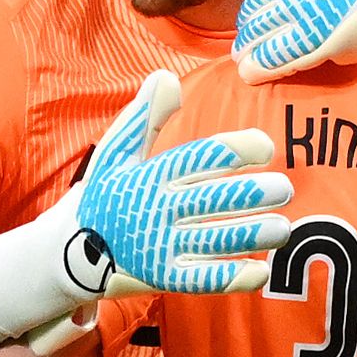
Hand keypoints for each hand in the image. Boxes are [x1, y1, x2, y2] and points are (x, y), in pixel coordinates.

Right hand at [72, 69, 293, 295]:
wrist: (72, 249)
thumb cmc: (108, 193)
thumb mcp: (117, 153)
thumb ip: (146, 117)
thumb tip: (166, 76)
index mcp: (150, 175)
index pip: (197, 159)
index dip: (233, 151)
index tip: (265, 147)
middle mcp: (156, 209)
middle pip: (211, 200)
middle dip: (251, 194)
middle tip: (284, 188)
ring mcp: (160, 246)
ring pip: (213, 241)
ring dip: (250, 235)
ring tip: (281, 229)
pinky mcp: (163, 278)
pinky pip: (201, 280)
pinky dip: (231, 278)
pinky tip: (261, 272)